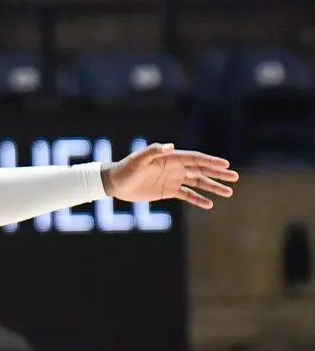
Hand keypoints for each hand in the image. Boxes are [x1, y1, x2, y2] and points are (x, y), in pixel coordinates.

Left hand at [103, 143, 235, 208]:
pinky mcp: (168, 191)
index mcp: (170, 158)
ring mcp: (173, 179)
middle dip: (218, 173)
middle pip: (201, 170)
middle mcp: (175, 168)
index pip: (195, 159)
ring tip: (229, 192)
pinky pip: (187, 195)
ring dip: (213, 187)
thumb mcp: (138, 160)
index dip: (210, 161)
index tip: (226, 164)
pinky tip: (210, 204)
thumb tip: (170, 146)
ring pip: (198, 182)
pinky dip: (198, 199)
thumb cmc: (125, 168)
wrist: (114, 182)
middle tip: (234, 177)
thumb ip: (153, 152)